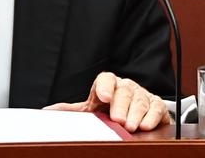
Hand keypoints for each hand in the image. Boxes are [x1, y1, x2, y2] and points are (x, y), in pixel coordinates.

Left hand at [43, 72, 170, 131]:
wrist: (132, 116)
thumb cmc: (109, 111)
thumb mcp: (90, 110)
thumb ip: (73, 110)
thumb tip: (48, 112)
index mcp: (107, 85)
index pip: (105, 79)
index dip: (104, 86)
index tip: (102, 96)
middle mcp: (125, 87)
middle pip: (124, 91)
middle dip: (121, 106)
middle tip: (118, 119)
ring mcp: (141, 95)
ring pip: (140, 100)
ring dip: (135, 114)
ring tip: (131, 126)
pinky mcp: (156, 106)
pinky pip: (156, 108)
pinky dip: (151, 117)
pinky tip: (145, 125)